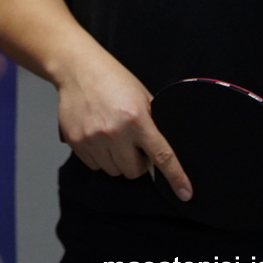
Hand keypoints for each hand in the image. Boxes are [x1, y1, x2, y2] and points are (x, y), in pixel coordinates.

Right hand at [56, 54, 191, 199]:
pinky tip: (97, 136)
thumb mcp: (142, 96)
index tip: (185, 193)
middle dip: (136, 162)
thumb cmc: (113, 79)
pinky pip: (94, 165)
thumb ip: (152, 123)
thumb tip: (161, 151)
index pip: (162, 156)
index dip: (176, 178)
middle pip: (133, 171)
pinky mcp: (76, 142)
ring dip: (117, 160)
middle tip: (132, 145)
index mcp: (137, 119)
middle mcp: (115, 132)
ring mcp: (93, 138)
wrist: (78, 69)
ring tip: (112, 137)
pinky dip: (99, 157)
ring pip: (113, 170)